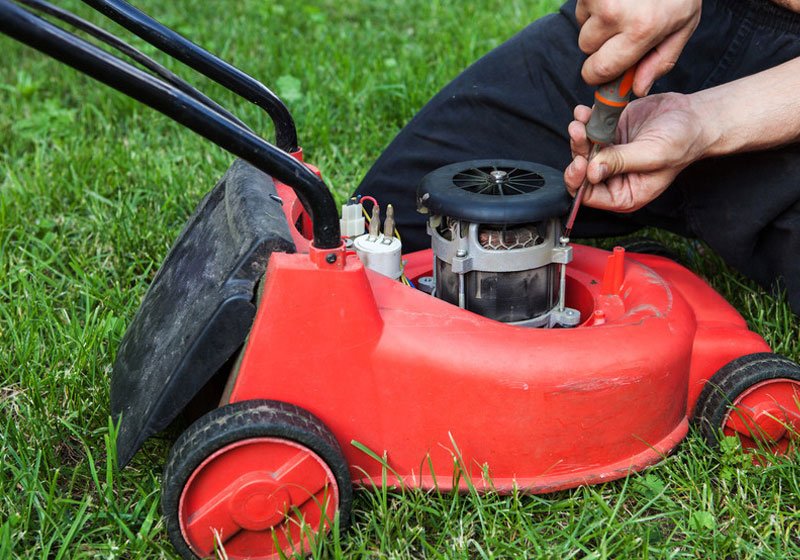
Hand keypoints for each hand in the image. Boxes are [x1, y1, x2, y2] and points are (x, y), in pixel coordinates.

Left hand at [564, 93, 707, 211]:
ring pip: (582, 150)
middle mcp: (613, 178)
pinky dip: (584, 120)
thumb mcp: (653, 155)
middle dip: (577, 152)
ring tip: (581, 119)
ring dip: (578, 134)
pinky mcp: (609, 135)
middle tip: (579, 132)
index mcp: (624, 193)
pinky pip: (589, 130)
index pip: (589, 196)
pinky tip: (585, 112)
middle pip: (581, 171)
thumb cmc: (682, 141)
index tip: (581, 162)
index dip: (579, 181)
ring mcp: (609, 155)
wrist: (693, 116)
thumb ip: (621, 163)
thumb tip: (592, 172)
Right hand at [576, 0, 700, 95]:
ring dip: (597, 25)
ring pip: (582, 28)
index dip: (598, 75)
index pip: (600, 69)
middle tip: (621, 32)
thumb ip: (661, 60)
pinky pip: (582, 8)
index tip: (603, 73)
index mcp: (641, 29)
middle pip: (587, 50)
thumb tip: (636, 89)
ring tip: (623, 8)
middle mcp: (615, 13)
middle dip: (599, 47)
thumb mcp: (683, 24)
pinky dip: (594, 7)